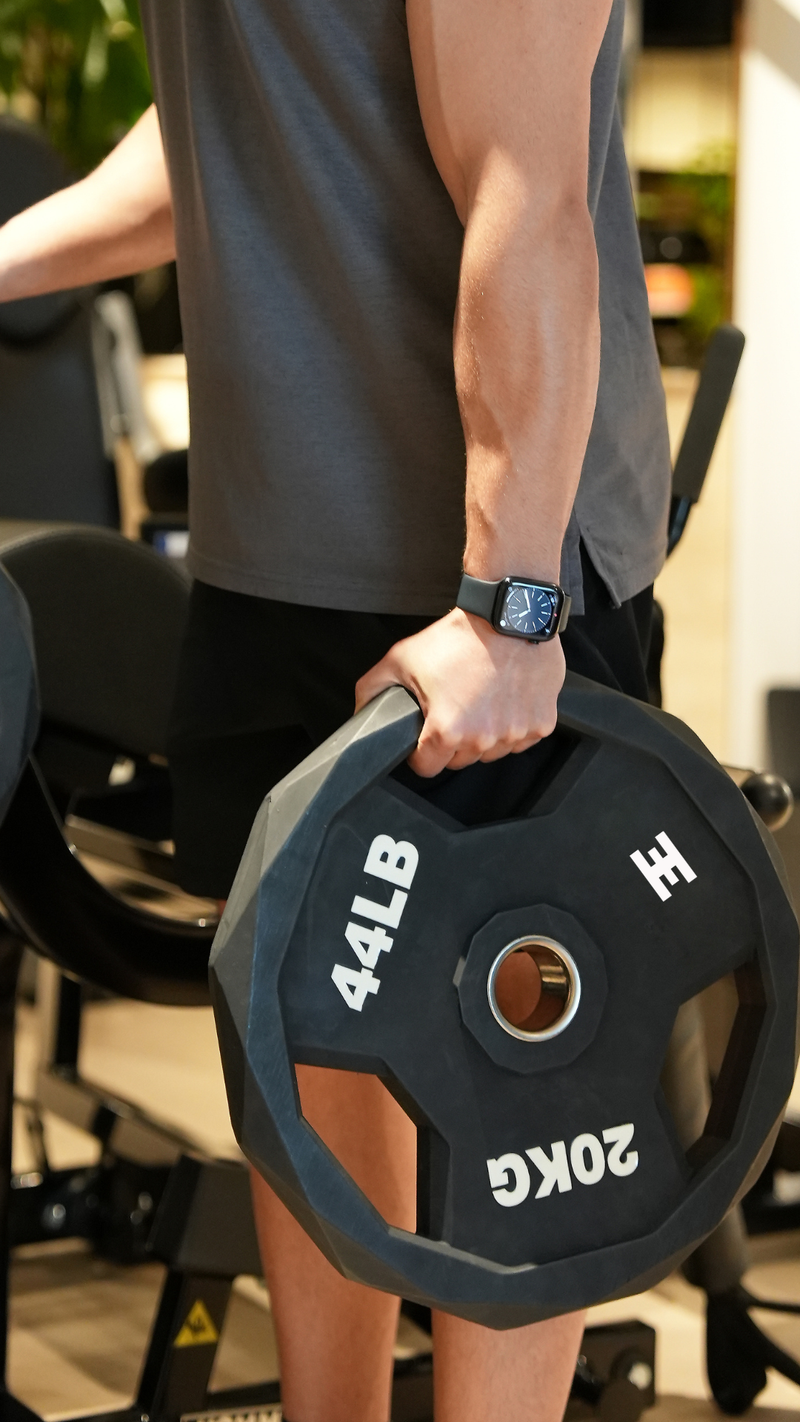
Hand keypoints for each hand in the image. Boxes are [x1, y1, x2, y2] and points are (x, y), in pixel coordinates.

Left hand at [354, 609, 565, 776]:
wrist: (507, 615)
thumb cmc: (460, 635)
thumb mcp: (401, 659)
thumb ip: (373, 691)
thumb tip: (362, 717)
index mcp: (447, 730)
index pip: (427, 767)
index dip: (421, 751)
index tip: (426, 733)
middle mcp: (483, 738)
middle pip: (460, 760)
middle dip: (452, 740)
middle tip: (454, 704)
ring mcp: (515, 733)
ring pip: (491, 752)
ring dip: (484, 734)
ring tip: (479, 698)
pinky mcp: (542, 724)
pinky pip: (520, 739)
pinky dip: (512, 725)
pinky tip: (503, 698)